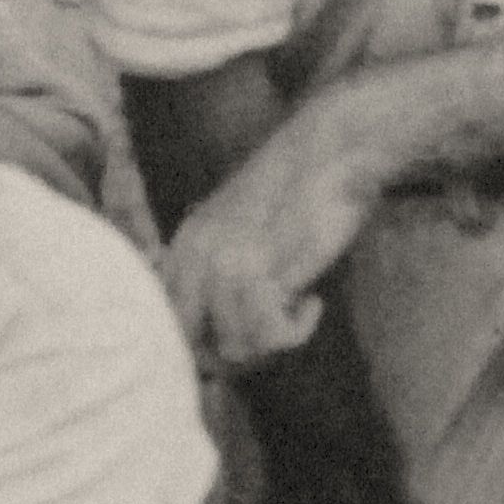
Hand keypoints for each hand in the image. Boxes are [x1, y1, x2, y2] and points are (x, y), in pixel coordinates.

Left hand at [161, 101, 392, 372]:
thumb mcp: (242, 229)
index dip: (207, 342)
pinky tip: (313, 303)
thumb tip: (222, 342)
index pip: (171, 322)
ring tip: (298, 308)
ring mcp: (227, 264)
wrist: (332, 151)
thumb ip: (220, 272)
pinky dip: (297, 330)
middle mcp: (197, 256)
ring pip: (235, 347)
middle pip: (195, 345)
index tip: (247, 333)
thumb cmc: (299, 192)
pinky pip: (271, 336)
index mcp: (186, 244)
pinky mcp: (265, 271)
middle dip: (234, 352)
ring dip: (273, 340)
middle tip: (273, 331)